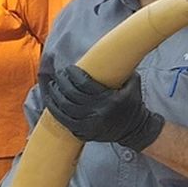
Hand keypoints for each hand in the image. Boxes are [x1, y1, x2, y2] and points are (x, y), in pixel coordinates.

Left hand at [43, 65, 164, 150]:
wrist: (136, 131)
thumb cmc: (133, 105)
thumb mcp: (133, 86)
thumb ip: (125, 71)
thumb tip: (116, 54)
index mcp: (109, 100)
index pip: (84, 83)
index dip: (73, 74)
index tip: (69, 68)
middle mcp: (97, 112)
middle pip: (71, 94)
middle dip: (62, 81)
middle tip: (59, 75)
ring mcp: (89, 124)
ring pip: (64, 107)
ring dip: (55, 94)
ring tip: (53, 85)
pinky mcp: (83, 132)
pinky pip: (63, 120)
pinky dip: (54, 109)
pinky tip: (51, 100)